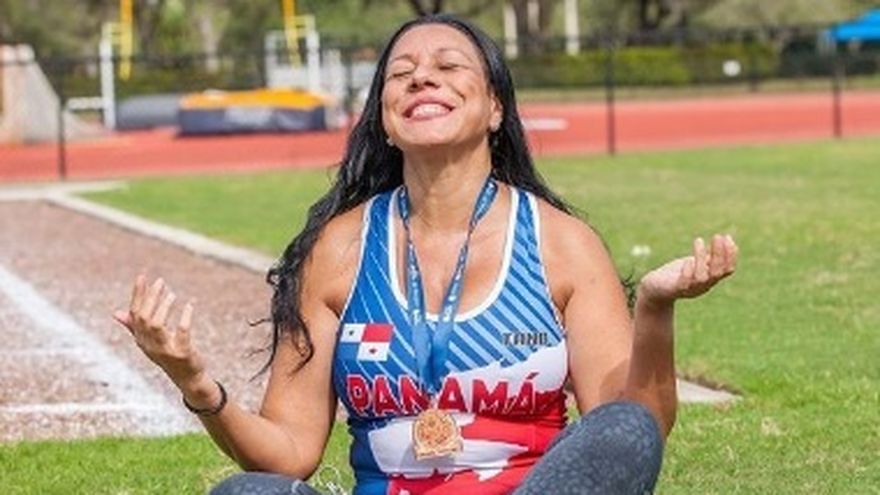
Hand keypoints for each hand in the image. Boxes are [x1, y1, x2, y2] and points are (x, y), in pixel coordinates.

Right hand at [113, 274, 206, 389]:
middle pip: (144, 317)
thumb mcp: (150, 341)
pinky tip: (190, 305)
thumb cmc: (169, 356)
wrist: (188, 378)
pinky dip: (185, 317)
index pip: (134, 313)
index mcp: (141, 339)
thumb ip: (134, 327)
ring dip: (164, 306)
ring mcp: (165, 350)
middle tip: (161, 281)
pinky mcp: (181, 353)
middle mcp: (149, 345)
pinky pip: (181, 332)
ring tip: (172, 294)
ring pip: (157, 325)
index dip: (138, 294)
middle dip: (151, 297)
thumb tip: (115, 312)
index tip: (142, 276)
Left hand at [638, 234, 737, 306]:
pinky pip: (684, 283)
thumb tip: (724, 240)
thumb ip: (709, 257)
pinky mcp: (675, 289)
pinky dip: (688, 271)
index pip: (727, 270)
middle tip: (717, 236)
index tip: (727, 237)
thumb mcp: (696, 263)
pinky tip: (687, 260)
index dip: (731, 255)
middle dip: (719, 254)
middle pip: (717, 272)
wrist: (655, 289)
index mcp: (710, 279)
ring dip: (701, 258)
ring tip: (698, 240)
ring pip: (702, 277)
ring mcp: (690, 288)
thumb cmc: (677, 274)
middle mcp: (703, 285)